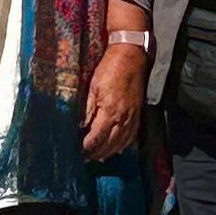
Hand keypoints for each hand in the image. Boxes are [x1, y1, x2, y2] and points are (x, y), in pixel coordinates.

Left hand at [81, 43, 143, 162]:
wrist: (131, 56)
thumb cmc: (109, 69)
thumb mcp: (93, 87)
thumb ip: (87, 109)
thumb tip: (80, 127)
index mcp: (110, 112)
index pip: (96, 138)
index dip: (87, 148)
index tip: (78, 152)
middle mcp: (123, 119)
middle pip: (109, 144)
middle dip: (97, 153)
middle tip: (85, 158)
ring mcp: (133, 117)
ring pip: (121, 143)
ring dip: (109, 152)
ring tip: (99, 157)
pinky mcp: (138, 113)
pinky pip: (131, 136)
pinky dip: (123, 145)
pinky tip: (117, 148)